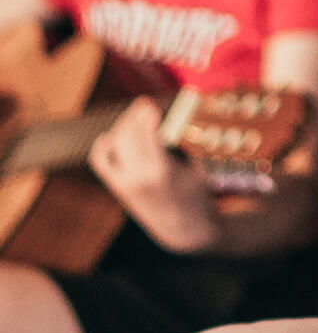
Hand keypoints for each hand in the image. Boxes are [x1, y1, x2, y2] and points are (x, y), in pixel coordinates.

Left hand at [91, 97, 216, 251]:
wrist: (184, 230)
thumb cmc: (199, 196)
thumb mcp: (199, 168)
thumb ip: (184, 143)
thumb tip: (175, 115)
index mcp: (161, 170)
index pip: (146, 133)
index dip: (146, 115)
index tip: (151, 102)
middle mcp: (137, 176)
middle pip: (128, 134)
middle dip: (135, 116)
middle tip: (145, 104)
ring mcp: (124, 182)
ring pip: (114, 143)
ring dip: (123, 126)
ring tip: (135, 117)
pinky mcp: (118, 187)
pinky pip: (102, 160)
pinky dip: (105, 145)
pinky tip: (113, 136)